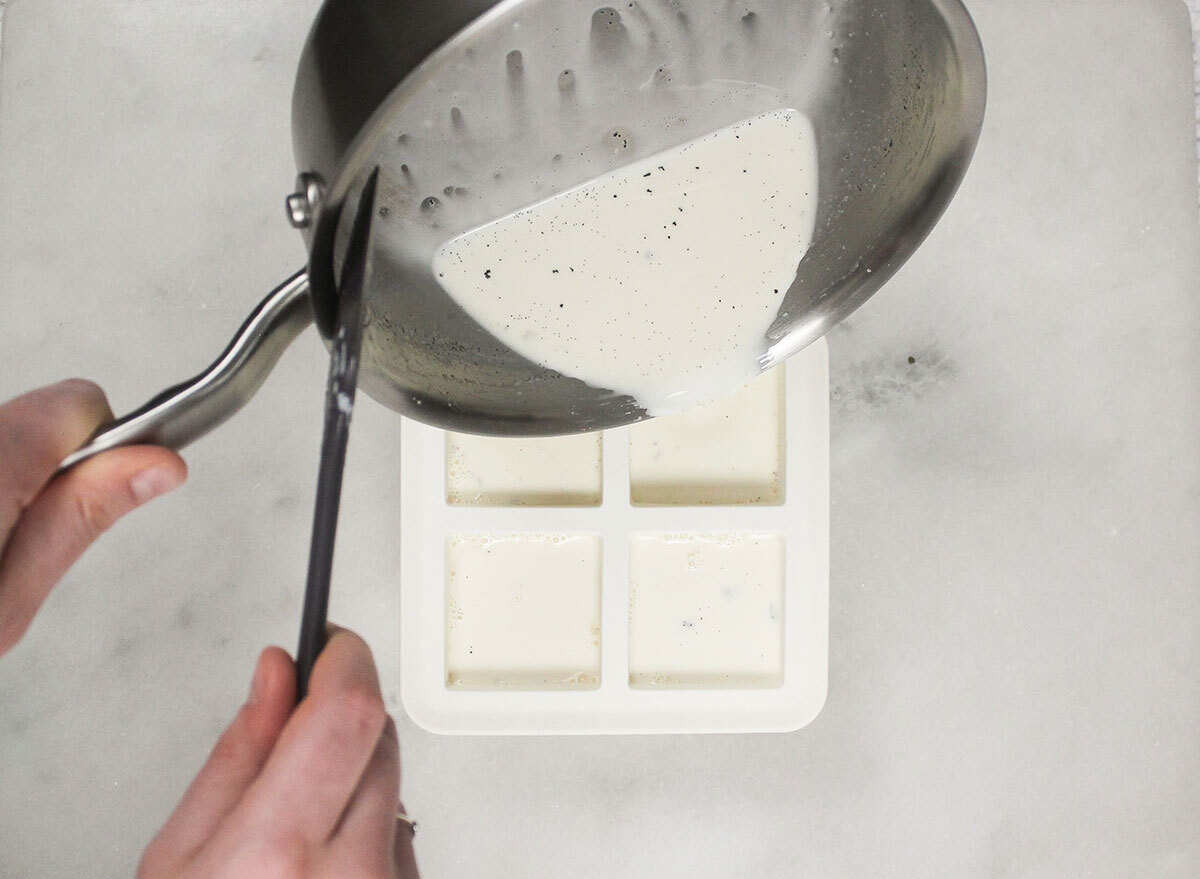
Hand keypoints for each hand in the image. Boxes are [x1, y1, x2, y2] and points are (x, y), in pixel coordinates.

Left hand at [0, 379, 186, 654]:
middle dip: (54, 472)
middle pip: (39, 420)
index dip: (110, 449)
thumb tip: (157, 464)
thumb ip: (81, 520)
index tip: (117, 485)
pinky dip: (0, 487)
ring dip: (15, 483)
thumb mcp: (8, 603)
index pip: (82, 403)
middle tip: (27, 543)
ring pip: (10, 441)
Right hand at [139, 628, 418, 878]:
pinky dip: (368, 826)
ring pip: (394, 781)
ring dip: (353, 779)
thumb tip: (277, 674)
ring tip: (295, 829)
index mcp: (276, 850)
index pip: (348, 713)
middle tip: (292, 745)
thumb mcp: (179, 855)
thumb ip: (236, 754)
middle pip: (378, 737)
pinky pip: (402, 830)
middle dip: (340, 720)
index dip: (344, 661)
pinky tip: (322, 859)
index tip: (330, 645)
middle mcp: (347, 871)